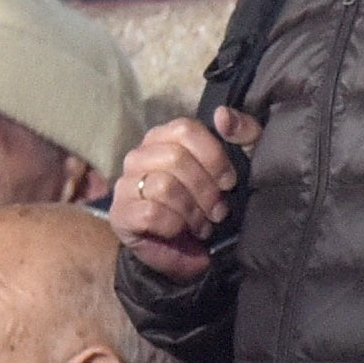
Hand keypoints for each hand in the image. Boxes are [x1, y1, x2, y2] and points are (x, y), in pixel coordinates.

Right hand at [108, 106, 253, 277]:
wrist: (186, 248)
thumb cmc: (209, 202)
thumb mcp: (239, 164)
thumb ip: (243, 134)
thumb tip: (223, 114)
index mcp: (165, 137)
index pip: (185, 129)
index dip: (212, 156)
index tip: (228, 182)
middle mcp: (140, 155)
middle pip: (175, 158)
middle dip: (205, 190)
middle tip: (218, 211)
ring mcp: (126, 183)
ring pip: (164, 186)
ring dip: (192, 211)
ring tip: (202, 225)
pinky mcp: (120, 213)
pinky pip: (151, 212)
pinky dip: (174, 225)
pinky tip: (181, 231)